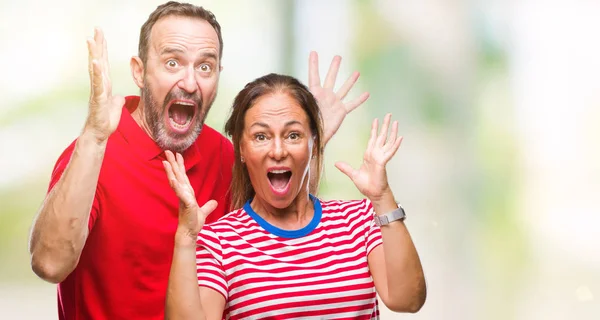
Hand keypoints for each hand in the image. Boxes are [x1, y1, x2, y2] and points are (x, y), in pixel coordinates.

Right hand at [84, 27, 124, 142]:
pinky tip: (96, 62)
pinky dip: (97, 72)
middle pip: (99, 61)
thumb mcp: (115, 107)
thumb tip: (118, 97)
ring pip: (95, 69)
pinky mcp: (98, 99)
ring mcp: (97, 91)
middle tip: (96, 29)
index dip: (103, 49)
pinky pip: (98, 84)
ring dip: (94, 54)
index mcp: (104, 84)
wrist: (99, 133)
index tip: (101, 34)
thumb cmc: (105, 121)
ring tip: (91, 40)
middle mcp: (99, 85)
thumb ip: (116, 99)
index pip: (104, 63)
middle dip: (98, 45)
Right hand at [163, 151, 216, 244]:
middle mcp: (183, 193)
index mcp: (187, 193)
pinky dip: (176, 186)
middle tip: (167, 151)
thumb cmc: (193, 223)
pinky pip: (180, 193)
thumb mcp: (203, 212)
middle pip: (177, 175)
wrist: (190, 233)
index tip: (178, 155)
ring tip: (165, 161)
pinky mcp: (185, 203)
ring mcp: (183, 197)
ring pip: (176, 181)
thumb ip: (208, 206)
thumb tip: (214, 202)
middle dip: (172, 163)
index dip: (180, 166)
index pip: (183, 176)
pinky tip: (173, 179)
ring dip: (171, 171)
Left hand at [308, 52, 369, 144]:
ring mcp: (334, 102)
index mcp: (315, 94)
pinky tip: (367, 94)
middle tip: (338, 57)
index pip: (314, 76)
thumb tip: (295, 102)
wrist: (316, 136)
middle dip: (334, 68)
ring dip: (350, 81)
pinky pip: (352, 104)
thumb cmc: (307, 125)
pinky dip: (359, 99)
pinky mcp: (341, 111)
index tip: (313, 52)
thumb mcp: (304, 113)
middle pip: (330, 78)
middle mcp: (325, 96)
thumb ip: (303, 106)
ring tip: (357, 72)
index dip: (313, 64)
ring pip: (343, 89)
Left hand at [335, 114, 401, 200]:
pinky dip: (395, 144)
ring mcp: (381, 157)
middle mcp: (376, 154)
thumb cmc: (366, 185)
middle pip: (381, 136)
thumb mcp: (353, 174)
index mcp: (369, 155)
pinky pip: (390, 151)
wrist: (373, 194)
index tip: (375, 120)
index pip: (372, 139)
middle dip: (384, 125)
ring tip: (395, 122)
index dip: (374, 129)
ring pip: (388, 141)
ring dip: (392, 131)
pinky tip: (400, 137)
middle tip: (388, 114)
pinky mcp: (383, 162)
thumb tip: (336, 164)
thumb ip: (346, 168)